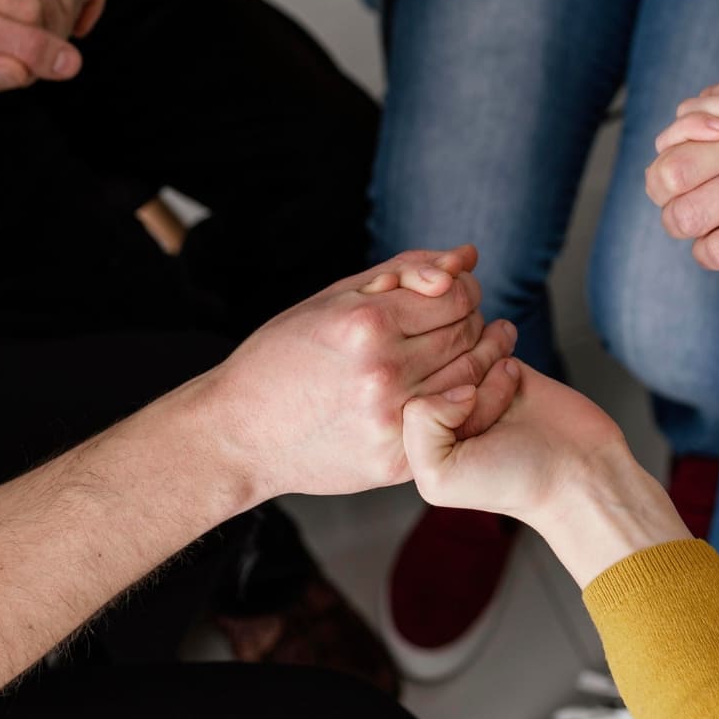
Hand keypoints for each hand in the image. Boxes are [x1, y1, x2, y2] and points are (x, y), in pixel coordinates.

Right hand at [211, 246, 520, 500]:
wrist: (241, 432)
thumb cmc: (284, 354)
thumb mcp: (334, 298)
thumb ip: (406, 272)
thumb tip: (468, 257)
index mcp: (367, 324)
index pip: (456, 296)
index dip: (465, 289)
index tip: (455, 293)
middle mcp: (383, 372)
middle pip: (467, 335)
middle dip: (471, 322)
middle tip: (460, 321)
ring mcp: (391, 421)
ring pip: (471, 380)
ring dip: (477, 361)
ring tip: (463, 351)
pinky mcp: (395, 461)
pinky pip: (457, 425)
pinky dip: (466, 403)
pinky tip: (456, 389)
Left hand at [404, 363, 688, 586]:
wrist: (578, 469)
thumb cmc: (510, 482)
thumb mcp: (438, 476)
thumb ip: (417, 426)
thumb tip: (453, 382)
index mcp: (414, 438)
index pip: (398, 387)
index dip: (438, 400)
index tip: (467, 425)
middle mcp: (438, 409)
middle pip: (426, 360)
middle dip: (465, 381)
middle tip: (493, 414)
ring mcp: (468, 382)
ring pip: (454, 342)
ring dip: (484, 360)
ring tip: (507, 389)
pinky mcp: (498, 363)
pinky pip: (482, 331)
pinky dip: (498, 343)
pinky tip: (514, 374)